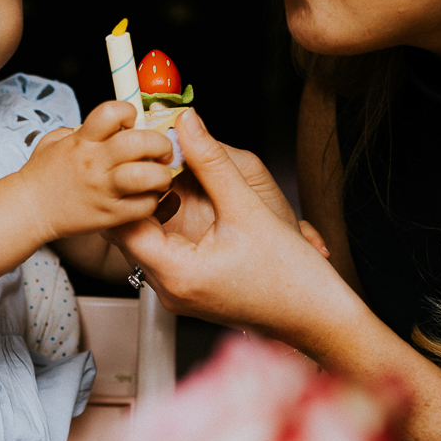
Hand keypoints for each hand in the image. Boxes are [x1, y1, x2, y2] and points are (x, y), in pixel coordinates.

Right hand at [19, 101, 175, 241]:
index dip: (129, 111)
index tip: (133, 120)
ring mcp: (103, 190)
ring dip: (162, 174)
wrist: (28, 210)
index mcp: (82, 141)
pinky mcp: (109, 215)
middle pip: (140, 143)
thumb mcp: (54, 141)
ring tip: (160, 175)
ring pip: (147, 176)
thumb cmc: (41, 175)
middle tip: (162, 150)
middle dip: (160, 143)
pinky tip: (147, 197)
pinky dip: (152, 200)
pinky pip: (143, 206)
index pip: (112, 112)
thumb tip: (108, 125)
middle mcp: (94, 163)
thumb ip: (81, 130)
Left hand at [108, 110, 346, 344]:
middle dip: (140, 194)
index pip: (124, 223)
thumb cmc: (291, 277)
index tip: (144, 157)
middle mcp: (169, 290)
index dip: (131, 186)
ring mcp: (177, 294)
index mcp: (176, 274)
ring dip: (154, 208)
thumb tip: (187, 124)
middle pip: (130, 232)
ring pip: (146, 241)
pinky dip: (168, 225)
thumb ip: (211, 161)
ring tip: (170, 176)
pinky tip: (185, 202)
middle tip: (155, 161)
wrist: (316, 316)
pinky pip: (164, 252)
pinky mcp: (188, 291)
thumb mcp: (247, 208)